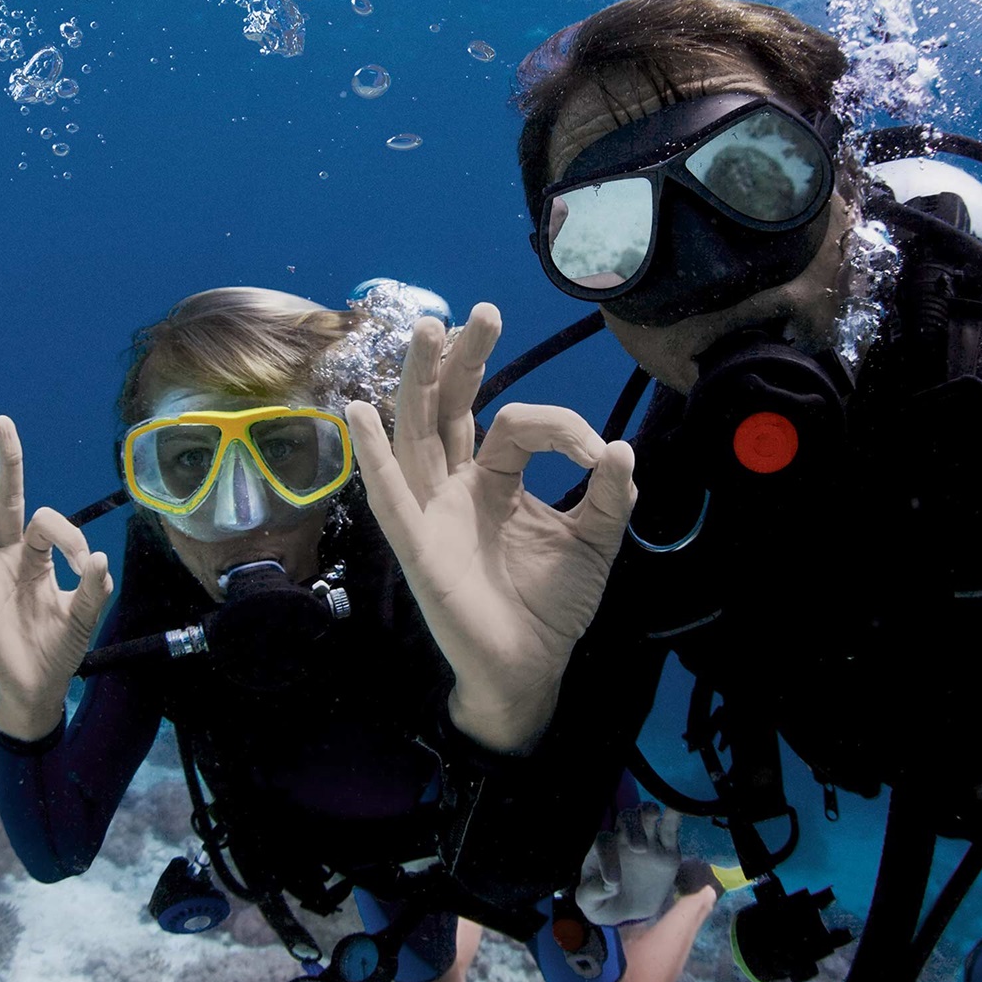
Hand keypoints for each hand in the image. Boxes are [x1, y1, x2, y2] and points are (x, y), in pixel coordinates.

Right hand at [0, 416, 111, 739]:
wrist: (38, 685)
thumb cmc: (61, 648)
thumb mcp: (85, 616)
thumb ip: (93, 589)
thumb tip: (98, 559)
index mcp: (40, 557)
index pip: (48, 522)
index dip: (69, 535)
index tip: (85, 565)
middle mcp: (12, 555)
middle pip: (7, 498)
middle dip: (6, 460)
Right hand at [346, 303, 635, 751]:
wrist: (532, 668)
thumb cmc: (552, 605)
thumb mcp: (595, 543)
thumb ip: (609, 496)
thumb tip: (621, 447)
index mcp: (494, 478)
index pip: (512, 424)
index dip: (557, 425)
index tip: (597, 451)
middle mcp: (455, 486)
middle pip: (447, 409)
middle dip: (461, 359)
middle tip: (480, 312)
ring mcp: (432, 513)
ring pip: (417, 436)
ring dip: (417, 382)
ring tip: (426, 331)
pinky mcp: (419, 548)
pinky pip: (391, 501)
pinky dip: (373, 460)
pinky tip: (360, 415)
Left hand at [576, 803, 684, 924]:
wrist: (629, 908)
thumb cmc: (604, 901)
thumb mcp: (591, 905)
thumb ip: (590, 894)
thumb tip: (608, 887)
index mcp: (601, 848)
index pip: (603, 841)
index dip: (607, 858)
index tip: (613, 884)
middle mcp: (623, 837)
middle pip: (626, 819)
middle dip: (633, 829)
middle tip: (639, 849)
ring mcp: (646, 840)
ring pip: (645, 816)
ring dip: (648, 812)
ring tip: (653, 815)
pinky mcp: (667, 849)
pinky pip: (671, 827)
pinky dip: (674, 815)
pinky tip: (677, 807)